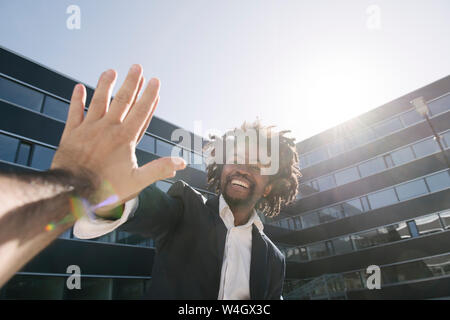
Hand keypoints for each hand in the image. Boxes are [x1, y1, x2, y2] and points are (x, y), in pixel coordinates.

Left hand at [51, 65, 185, 213]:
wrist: (71, 193)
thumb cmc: (105, 189)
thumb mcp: (137, 182)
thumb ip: (159, 169)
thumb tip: (181, 163)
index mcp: (125, 138)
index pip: (141, 112)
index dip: (149, 95)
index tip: (155, 81)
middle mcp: (108, 129)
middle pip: (122, 101)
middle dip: (131, 83)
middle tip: (137, 66)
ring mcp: (88, 129)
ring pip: (98, 102)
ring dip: (105, 85)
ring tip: (111, 71)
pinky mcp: (72, 134)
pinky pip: (74, 112)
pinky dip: (76, 100)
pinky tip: (79, 87)